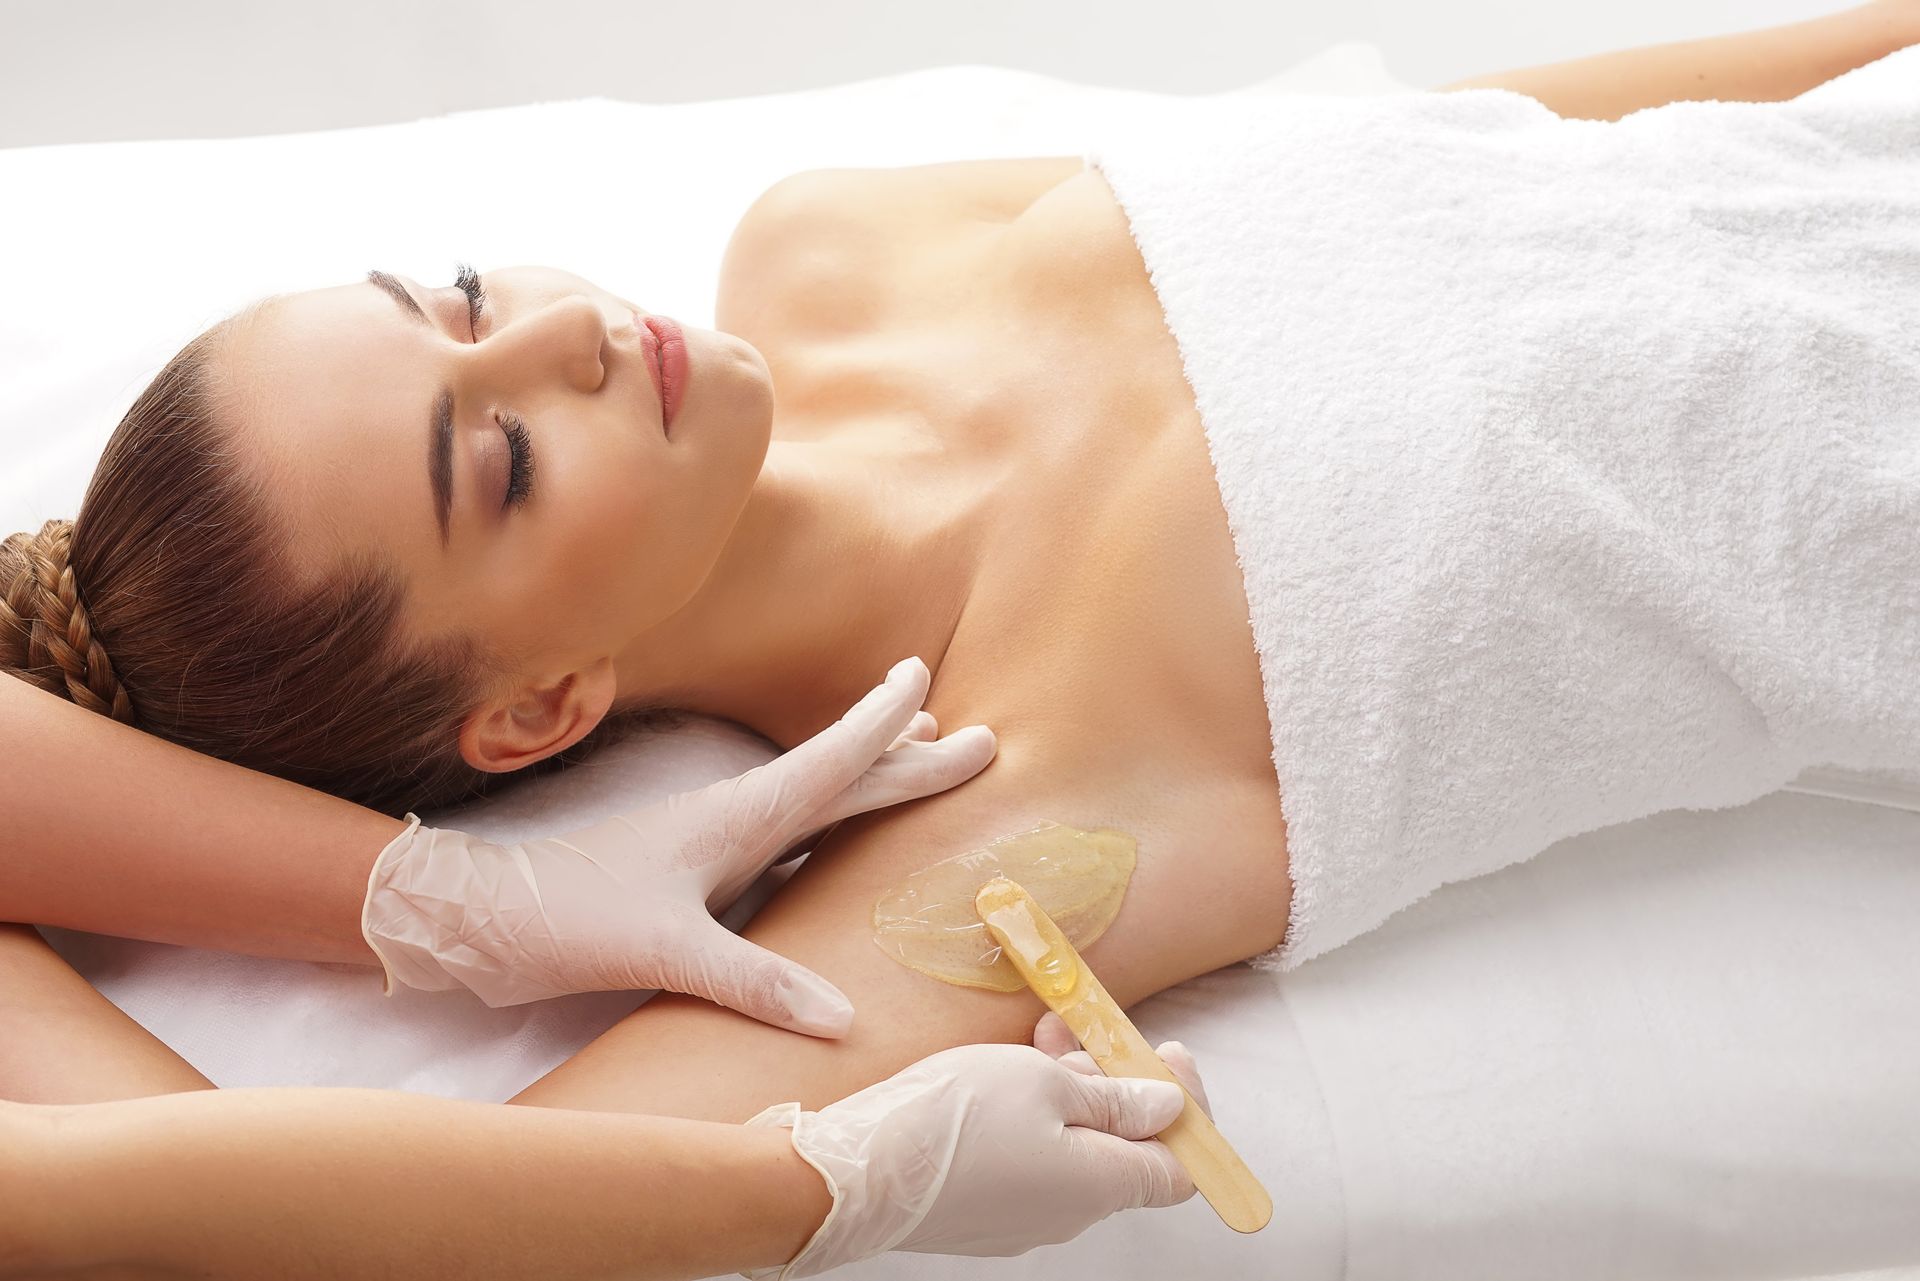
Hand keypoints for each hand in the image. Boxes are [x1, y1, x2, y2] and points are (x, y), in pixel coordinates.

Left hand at [359, 657, 993, 1031]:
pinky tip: (834, 835)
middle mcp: (734, 816)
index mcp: (736, 815)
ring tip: (918, 754)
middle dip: (907, 756)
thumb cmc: (565, 920)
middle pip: (841, 777)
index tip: (924, 681)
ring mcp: (714, 839)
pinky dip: (830, 822)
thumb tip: (843, 1018)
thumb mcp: (661, 950)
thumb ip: (752, 980)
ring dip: (870, 778)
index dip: (882, 726)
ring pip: (816, 800)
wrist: (480, 919)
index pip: (830, 762)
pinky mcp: (695, 868)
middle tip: (978, 738)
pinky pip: (788, 835)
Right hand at [742, 1021, 1205, 1278]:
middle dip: (1116, 1080)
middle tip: (1085, 1028)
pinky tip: (1003, 1071)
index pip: (1184, 1168)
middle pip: (1124, 1148)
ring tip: (1038, 1035)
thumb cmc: (950, 1121)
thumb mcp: (1043, 1081)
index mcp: (1100, 1185)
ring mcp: (1022, 1217)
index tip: (1167, 1052)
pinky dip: (1032, 1112)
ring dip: (1069, 1088)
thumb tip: (1165, 1106)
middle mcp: (1069, 1213)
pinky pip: (1029, 1159)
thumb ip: (1113, 1095)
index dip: (1188, 1109)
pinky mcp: (980, 1211)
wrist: (853, 1173)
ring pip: (1073, 1146)